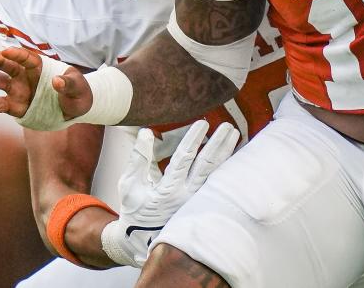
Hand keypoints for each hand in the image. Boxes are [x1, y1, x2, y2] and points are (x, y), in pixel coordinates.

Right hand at [0, 47, 92, 128]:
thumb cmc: (78, 92)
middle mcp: (24, 75)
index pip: (24, 56)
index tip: (5, 52)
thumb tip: (57, 81)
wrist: (75, 110)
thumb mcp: (78, 87)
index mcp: (39, 66)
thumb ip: (69, 84)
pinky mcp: (15, 106)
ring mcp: (17, 90)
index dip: (15, 53)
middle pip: (4, 64)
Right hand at [101, 120, 239, 266]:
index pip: (184, 159)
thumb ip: (138, 158)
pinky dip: (225, 167)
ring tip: (234, 134)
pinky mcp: (201, 205)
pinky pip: (216, 183)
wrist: (141, 241)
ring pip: (215, 174)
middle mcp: (186, 196)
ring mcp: (196, 202)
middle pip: (206, 166)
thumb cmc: (134, 211)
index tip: (203, 122)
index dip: (194, 139)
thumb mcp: (129, 185)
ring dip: (225, 153)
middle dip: (217, 144)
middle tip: (228, 126)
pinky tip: (233, 154)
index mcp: (168, 191)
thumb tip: (145, 132)